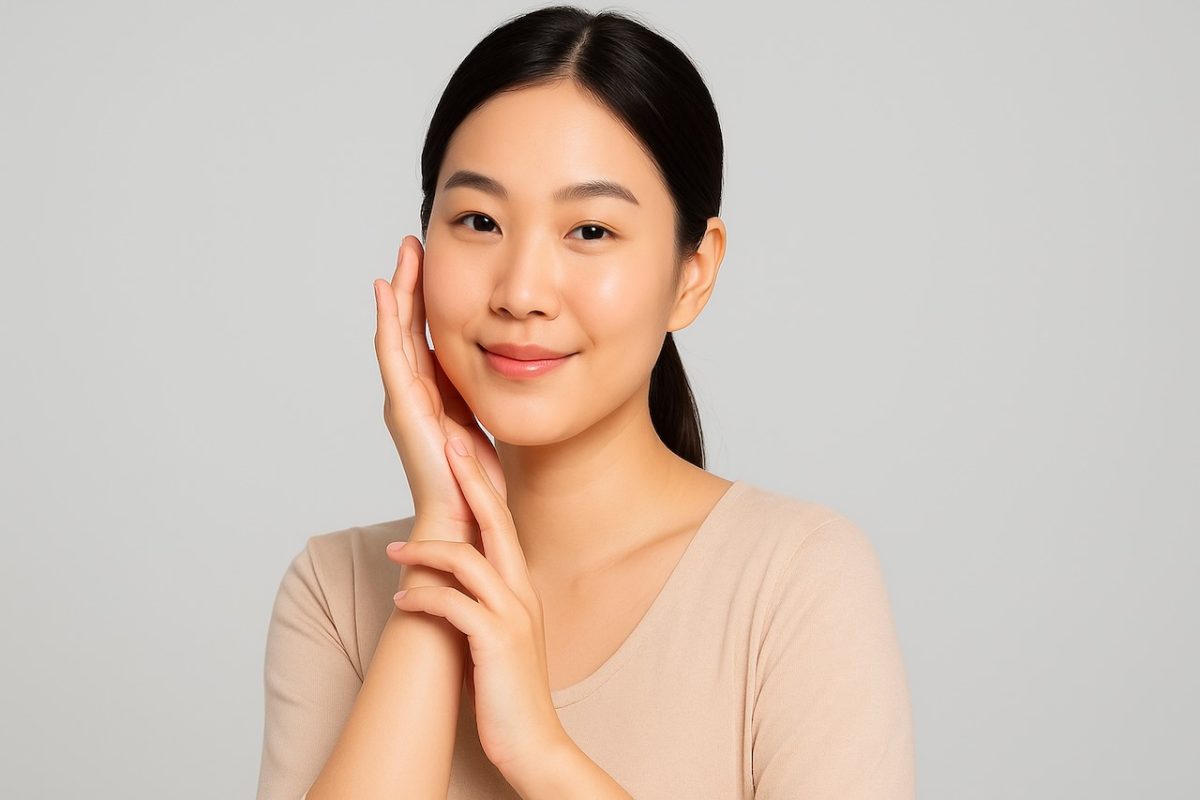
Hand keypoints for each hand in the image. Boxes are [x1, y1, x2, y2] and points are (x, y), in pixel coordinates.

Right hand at [373, 235, 505, 533]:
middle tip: (413, 243)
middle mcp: (413, 393)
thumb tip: (514, 366)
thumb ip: (487, 396)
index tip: (436, 262)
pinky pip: (394, 353)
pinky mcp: (404, 405)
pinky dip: (390, 319)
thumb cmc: (478, 482)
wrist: (465, 518)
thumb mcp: (486, 423)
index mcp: (433, 396)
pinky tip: (390, 290)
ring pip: (396, 332)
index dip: (428, 299)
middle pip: (407, 326)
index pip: (426, 336)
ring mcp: (404, 398)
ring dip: (400, 291)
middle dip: (411, 283)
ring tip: (404, 253)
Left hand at [384, 435, 565, 782]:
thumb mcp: (498, 634)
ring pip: (469, 560)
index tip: (463, 447)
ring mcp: (513, 616)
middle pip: (496, 521)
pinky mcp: (497, 642)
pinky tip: (403, 605)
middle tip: (446, 442)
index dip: (482, 483)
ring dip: (425, 551)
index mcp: (521, 586)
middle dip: (470, 480)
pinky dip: (424, 599)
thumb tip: (448, 581)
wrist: (533, 744)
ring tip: (394, 552)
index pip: (502, 522)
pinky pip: (454, 605)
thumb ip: (481, 601)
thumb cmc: (507, 691)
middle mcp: (522, 592)